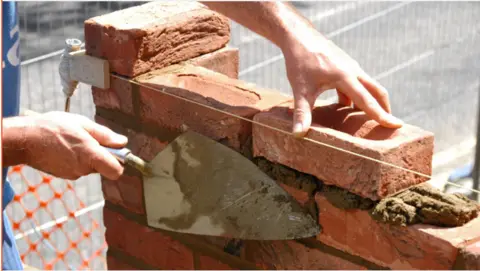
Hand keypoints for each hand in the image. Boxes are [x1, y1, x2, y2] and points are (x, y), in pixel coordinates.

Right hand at [22, 111, 126, 179]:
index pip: (116, 171)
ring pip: (89, 166)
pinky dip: (75, 158)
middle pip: (102, 166)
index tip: (116, 151)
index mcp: (91, 156)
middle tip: (88, 138)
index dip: (119, 162)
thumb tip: (122, 142)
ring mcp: (72, 174)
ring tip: (73, 140)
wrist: (25, 139)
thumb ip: (105, 135)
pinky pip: (77, 167)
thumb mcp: (83, 124)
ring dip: (86, 155)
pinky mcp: (63, 175)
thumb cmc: (53, 128)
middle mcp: (83, 169)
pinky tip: (64, 147)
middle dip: (100, 154)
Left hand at [281, 34, 403, 136]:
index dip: (381, 115)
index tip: (397, 125)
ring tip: (370, 122)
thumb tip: (298, 135)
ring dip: (370, 102)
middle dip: (384, 108)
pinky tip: (347, 109)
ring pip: (366, 87)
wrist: (298, 37)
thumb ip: (302, 113)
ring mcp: (350, 67)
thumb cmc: (299, 61)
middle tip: (390, 126)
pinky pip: (356, 84)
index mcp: (345, 76)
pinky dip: (356, 97)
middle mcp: (353, 70)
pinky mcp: (344, 66)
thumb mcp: (300, 90)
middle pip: (376, 91)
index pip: (367, 100)